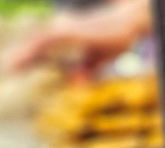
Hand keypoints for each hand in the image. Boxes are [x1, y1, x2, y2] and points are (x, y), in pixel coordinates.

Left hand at [4, 0, 151, 73]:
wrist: (128, 23)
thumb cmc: (117, 38)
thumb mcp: (100, 58)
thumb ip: (87, 69)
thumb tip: (75, 83)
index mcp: (66, 35)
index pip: (43, 48)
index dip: (29, 59)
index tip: (17, 70)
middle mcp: (61, 29)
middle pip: (35, 44)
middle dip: (21, 57)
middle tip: (8, 70)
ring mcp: (63, 29)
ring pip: (35, 43)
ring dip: (22, 56)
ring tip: (10, 68)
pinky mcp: (68, 32)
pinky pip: (44, 42)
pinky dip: (33, 51)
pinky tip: (24, 60)